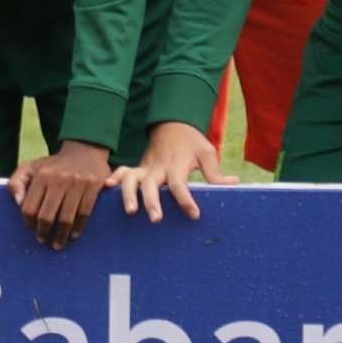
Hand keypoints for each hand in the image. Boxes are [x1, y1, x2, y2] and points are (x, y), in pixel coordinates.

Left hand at [10, 140, 113, 249]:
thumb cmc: (54, 164)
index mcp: (41, 175)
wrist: (85, 150)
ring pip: (66, 218)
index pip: (30, 207)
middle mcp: (58, 179)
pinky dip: (78, 228)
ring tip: (58, 244)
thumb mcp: (31, 167)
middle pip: (47, 216)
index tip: (31, 229)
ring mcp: (77, 184)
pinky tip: (73, 235)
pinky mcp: (92, 187)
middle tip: (43, 241)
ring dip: (61, 235)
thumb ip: (16, 182)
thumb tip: (18, 203)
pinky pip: (84, 213)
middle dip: (44, 232)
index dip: (29, 222)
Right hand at [111, 122, 234, 222]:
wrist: (173, 123)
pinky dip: (114, 178)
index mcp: (177, 165)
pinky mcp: (138, 168)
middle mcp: (159, 167)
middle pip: (152, 184)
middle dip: (152, 201)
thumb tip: (234, 184)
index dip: (186, 200)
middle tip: (156, 219)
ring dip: (129, 194)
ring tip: (130, 211)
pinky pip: (123, 171)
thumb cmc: (192, 142)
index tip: (194, 215)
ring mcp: (146, 167)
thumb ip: (216, 172)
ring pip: (133, 179)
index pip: (180, 185)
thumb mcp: (207, 152)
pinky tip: (107, 188)